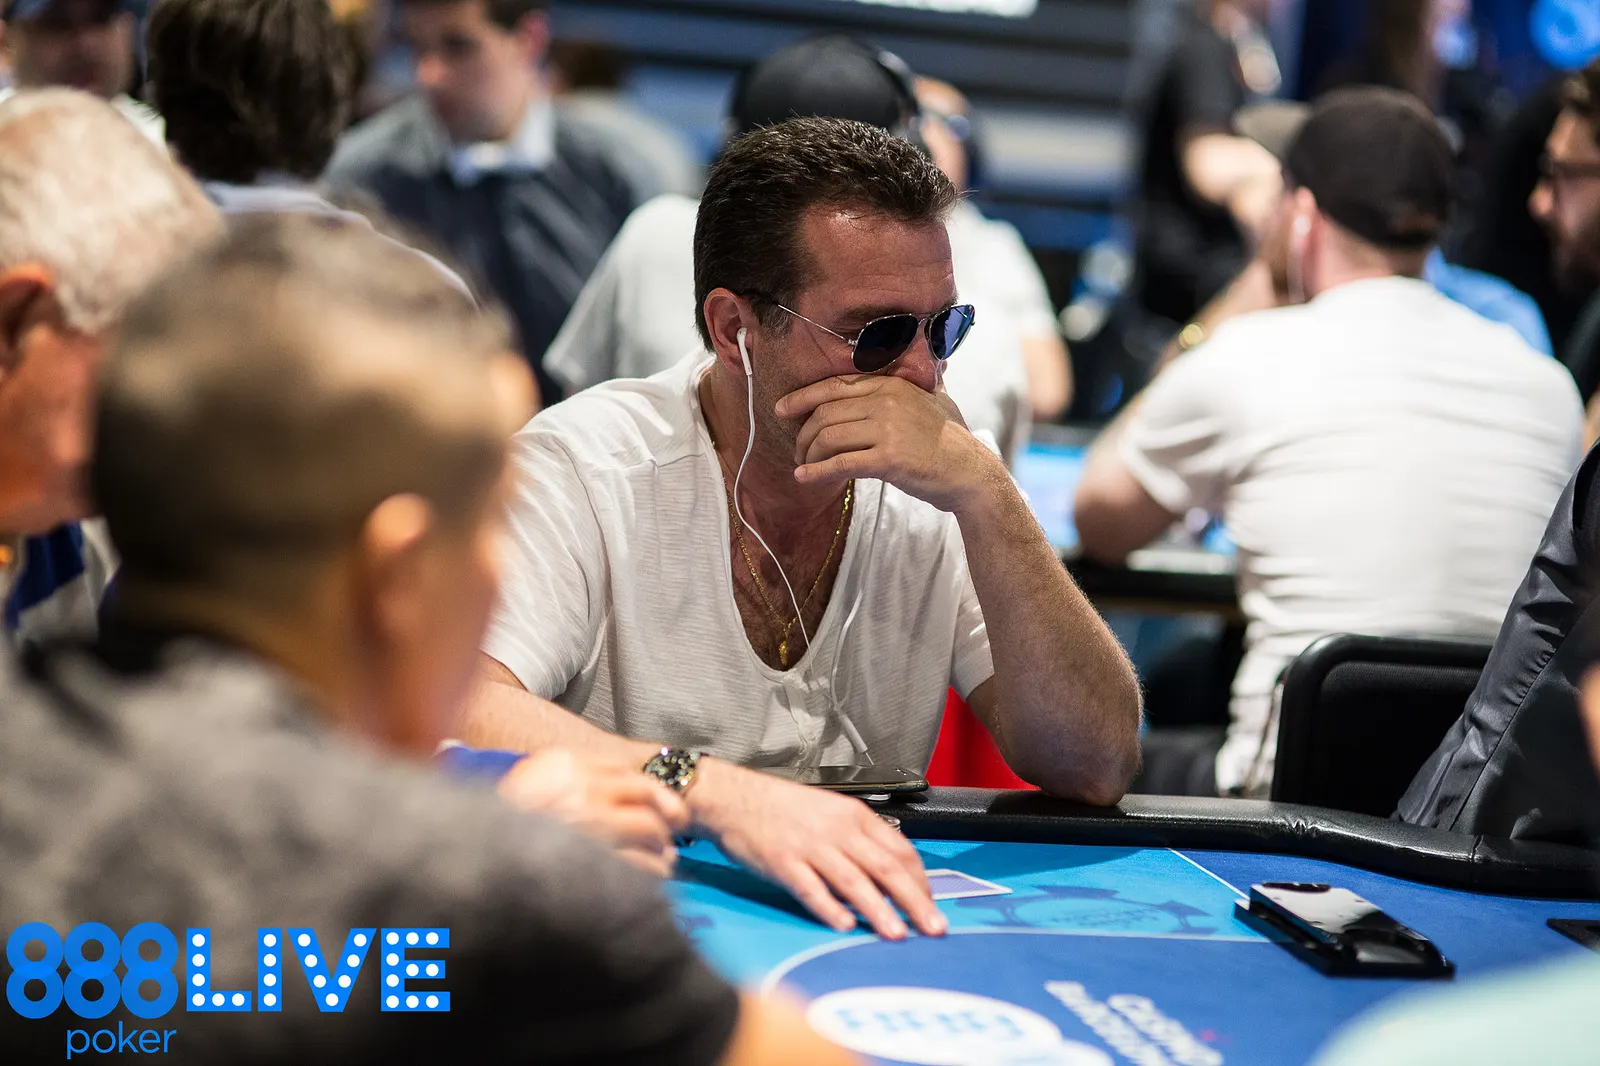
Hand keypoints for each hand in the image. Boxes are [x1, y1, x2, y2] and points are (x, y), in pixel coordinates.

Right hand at [498, 748, 688, 877]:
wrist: (473, 856)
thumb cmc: (503, 819)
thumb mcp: (533, 778)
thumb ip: (573, 772)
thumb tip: (619, 783)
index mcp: (567, 765)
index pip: (626, 771)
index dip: (656, 789)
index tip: (669, 806)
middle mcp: (581, 790)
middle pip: (645, 795)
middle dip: (668, 813)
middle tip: (677, 827)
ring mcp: (587, 827)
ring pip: (648, 830)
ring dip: (663, 847)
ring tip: (665, 860)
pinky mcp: (591, 863)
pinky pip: (638, 866)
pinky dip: (653, 873)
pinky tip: (655, 879)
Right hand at [689, 761, 945, 939]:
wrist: (733, 797)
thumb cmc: (781, 808)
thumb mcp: (830, 812)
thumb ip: (859, 839)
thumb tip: (888, 875)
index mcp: (854, 815)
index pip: (901, 850)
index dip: (921, 881)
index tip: (930, 904)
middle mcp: (838, 830)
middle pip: (887, 868)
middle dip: (914, 901)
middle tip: (933, 927)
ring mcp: (810, 846)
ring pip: (854, 882)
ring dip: (880, 910)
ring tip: (897, 934)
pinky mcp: (783, 862)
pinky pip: (812, 889)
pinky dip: (830, 908)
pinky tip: (845, 925)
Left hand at [776, 375, 1004, 512]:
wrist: (970, 473)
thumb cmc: (951, 439)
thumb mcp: (938, 398)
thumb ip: (926, 379)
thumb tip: (934, 360)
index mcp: (891, 384)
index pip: (835, 386)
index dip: (803, 397)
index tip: (782, 409)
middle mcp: (886, 401)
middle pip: (825, 413)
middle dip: (803, 434)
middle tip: (797, 451)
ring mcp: (887, 429)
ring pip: (828, 438)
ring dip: (808, 455)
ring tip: (803, 466)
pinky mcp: (888, 459)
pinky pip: (840, 463)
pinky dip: (817, 472)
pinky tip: (803, 479)